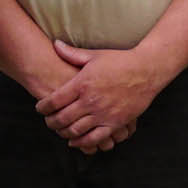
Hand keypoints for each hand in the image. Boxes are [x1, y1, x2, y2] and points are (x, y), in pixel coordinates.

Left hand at [37, 39, 165, 152]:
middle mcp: (90, 101)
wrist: (147, 70)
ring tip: (60, 130)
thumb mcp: (94, 55)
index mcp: (82, 84)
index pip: (54, 101)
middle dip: (50, 122)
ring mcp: (103, 113)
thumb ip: (72, 53)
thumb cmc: (120, 61)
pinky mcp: (115, 123)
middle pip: (61, 118)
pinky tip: (75, 141)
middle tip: (48, 121)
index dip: (43, 107)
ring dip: (63, 133)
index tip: (40, 108)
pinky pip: (94, 139)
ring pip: (75, 131)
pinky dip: (82, 143)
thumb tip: (54, 44)